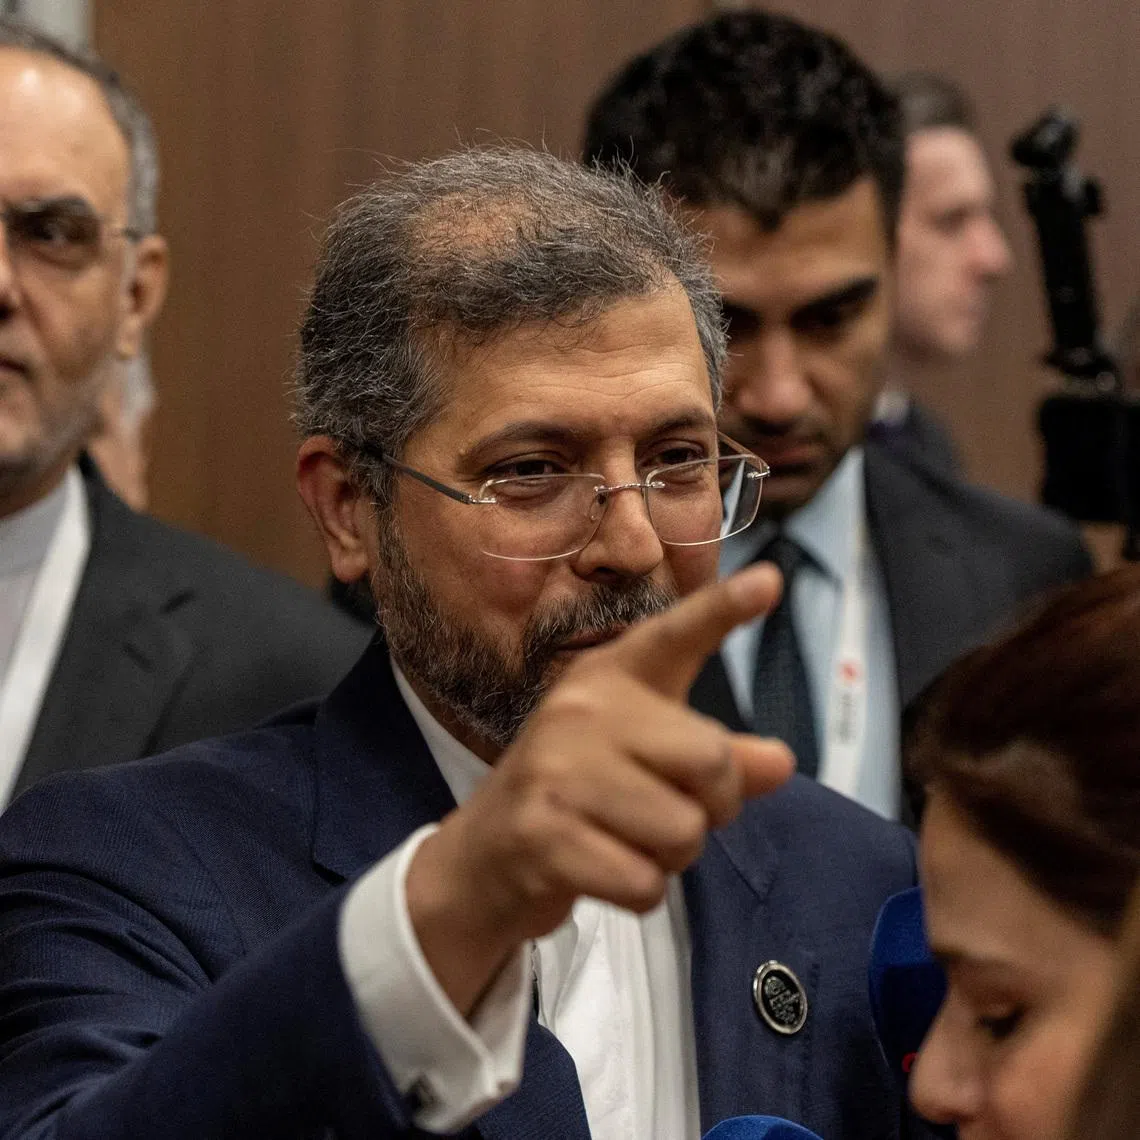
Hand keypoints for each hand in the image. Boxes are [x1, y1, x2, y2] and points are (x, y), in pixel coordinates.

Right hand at [405, 563, 794, 1014]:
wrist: (485, 855)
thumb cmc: (582, 794)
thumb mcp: (647, 762)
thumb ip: (717, 760)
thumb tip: (782, 761)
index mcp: (611, 678)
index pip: (676, 635)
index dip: (724, 607)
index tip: (770, 579)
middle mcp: (582, 711)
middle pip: (712, 762)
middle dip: (711, 807)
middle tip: (667, 811)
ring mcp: (556, 770)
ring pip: (683, 832)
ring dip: (671, 858)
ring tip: (624, 840)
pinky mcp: (542, 834)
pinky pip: (645, 883)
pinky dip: (638, 893)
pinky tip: (599, 870)